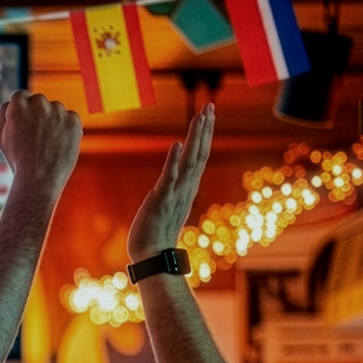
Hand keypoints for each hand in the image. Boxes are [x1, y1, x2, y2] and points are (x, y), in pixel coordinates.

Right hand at [0, 91, 80, 197]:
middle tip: (34, 138)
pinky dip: (66, 129)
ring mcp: (58, 111)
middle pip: (38, 101)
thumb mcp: (0, 137)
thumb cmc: (17, 160)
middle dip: (37, 115)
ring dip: (52, 122)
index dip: (21, 112)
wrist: (39, 180)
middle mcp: (39, 103)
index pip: (21, 96)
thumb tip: (15, 100)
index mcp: (18, 104)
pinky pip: (70, 118)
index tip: (23, 125)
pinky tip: (58, 145)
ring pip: (55, 110)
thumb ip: (5, 113)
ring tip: (46, 145)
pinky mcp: (74, 121)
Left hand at [128, 104, 212, 261]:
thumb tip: (174, 181)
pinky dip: (174, 161)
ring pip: (190, 160)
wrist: (152, 256)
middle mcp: (185, 188)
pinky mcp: (161, 200)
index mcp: (187, 188)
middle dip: (205, 129)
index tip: (208, 114)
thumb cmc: (156, 233)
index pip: (199, 156)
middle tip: (210, 105)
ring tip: (200, 116)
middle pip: (199, 153)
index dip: (204, 134)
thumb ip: (173, 191)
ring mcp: (175, 194)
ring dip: (195, 138)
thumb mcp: (168, 206)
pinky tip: (177, 143)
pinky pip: (169, 177)